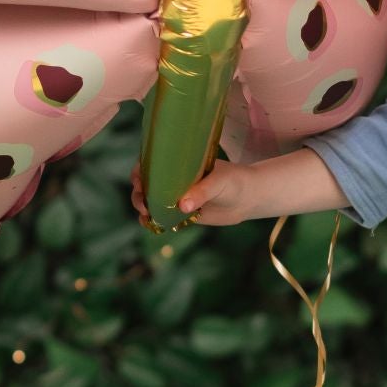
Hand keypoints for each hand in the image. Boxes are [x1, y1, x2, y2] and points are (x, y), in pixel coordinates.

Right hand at [129, 158, 259, 227]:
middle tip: (143, 202)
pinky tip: (149, 223)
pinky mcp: (182, 213)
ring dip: (143, 206)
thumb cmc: (234, 181)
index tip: (138, 179)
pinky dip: (152, 220)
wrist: (248, 199)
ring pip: (152, 201)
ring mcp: (177, 196)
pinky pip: (162, 216)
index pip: (153, 163)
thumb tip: (182, 205)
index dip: (140, 170)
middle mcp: (175, 179)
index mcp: (180, 163)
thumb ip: (201, 192)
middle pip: (147, 183)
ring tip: (145, 214)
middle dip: (139, 192)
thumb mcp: (218, 182)